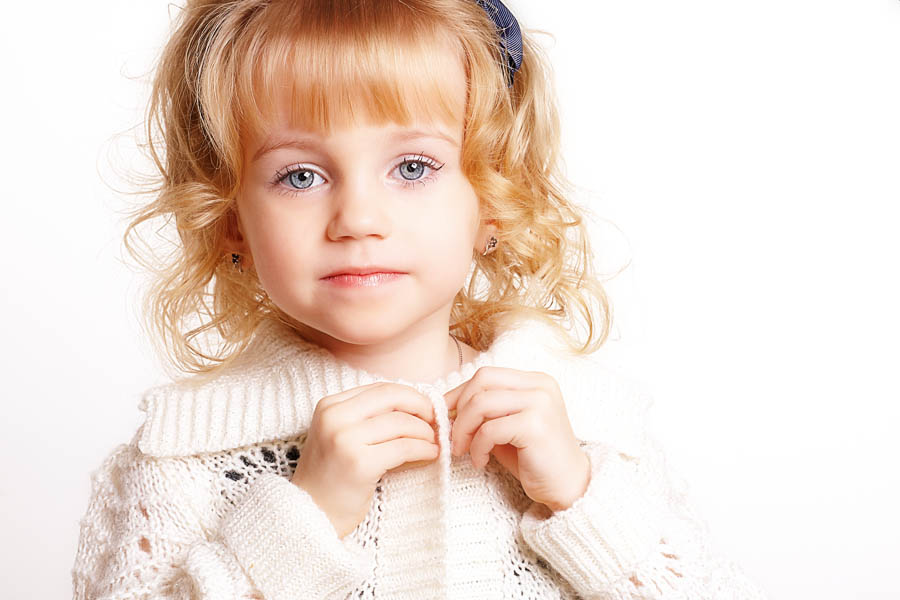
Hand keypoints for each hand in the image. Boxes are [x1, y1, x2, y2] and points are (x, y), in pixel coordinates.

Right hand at [292, 382, 439, 537]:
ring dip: (425, 432)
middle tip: (436, 420)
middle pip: (392, 398)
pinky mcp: (360, 463)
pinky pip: (403, 447)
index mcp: (330, 406)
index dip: (410, 395)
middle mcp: (334, 417)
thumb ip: (371, 418)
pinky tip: (431, 454)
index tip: (425, 407)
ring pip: (401, 423)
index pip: (380, 389)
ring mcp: (344, 439)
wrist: (310, 514)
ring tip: (433, 442)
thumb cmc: (333, 476)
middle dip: (421, 407)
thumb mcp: (342, 436)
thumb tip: (419, 406)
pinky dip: (423, 449)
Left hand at [445, 367, 590, 511]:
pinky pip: (489, 429)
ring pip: (481, 403)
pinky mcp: (535, 426)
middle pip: (482, 381)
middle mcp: (540, 386)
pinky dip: (477, 446)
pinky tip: (480, 461)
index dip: (459, 394)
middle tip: (453, 437)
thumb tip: (446, 407)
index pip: (486, 375)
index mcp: (534, 381)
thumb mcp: (506, 427)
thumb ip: (484, 412)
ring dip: (463, 430)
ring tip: (463, 450)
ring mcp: (540, 403)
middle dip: (459, 409)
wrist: (568, 487)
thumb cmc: (534, 459)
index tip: (445, 415)